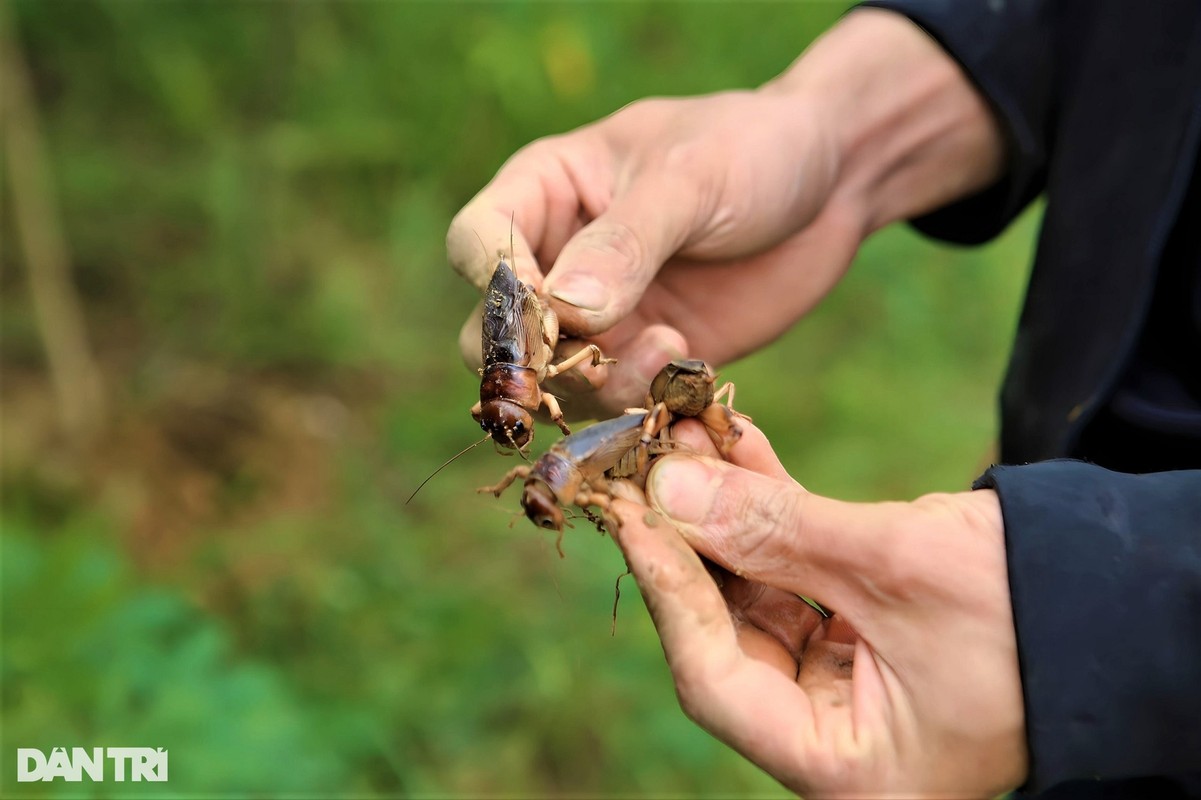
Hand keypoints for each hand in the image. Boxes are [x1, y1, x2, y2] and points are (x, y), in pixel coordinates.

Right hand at [448, 9, 1003, 420]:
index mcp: (546, 191)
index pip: (478, 243)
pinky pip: (616, 405)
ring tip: (669, 348)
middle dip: (537, 359)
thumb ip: (624, 242)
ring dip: (599, 386)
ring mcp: (600, 319)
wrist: (830, 187)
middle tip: (597, 356)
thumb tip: (562, 310)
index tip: (549, 307)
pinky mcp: (645, 359)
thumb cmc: (752, 150)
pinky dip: (640, 404)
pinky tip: (685, 371)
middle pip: (493, 334)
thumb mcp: (690, 180)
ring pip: (553, 384)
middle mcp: (556, 260)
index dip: (497, 284)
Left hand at [609, 419, 1027, 796]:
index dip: (670, 589)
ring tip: (689, 434)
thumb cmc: (1038, 609)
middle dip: (691, 537)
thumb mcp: (897, 565)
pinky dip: (770, 510)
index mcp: (846, 768)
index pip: (716, 681)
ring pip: (759, 592)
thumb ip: (775, 528)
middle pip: (730, 633)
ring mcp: (851, 684)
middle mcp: (839, 736)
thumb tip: (669, 487)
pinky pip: (797, 569)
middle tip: (649, 460)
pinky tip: (737, 446)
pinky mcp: (866, 632)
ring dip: (726, 510)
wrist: (1141, 598)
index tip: (631, 511)